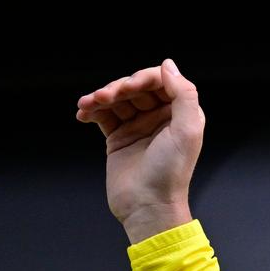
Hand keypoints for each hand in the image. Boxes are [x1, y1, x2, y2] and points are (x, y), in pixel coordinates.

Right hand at [75, 59, 203, 242]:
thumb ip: (184, 95)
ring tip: (88, 104)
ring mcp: (138, 128)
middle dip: (117, 87)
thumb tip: (168, 65)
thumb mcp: (187, 130)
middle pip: (135, 88)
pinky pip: (103, 115)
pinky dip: (91, 110)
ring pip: (117, 99)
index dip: (141, 78)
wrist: (147, 206)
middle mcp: (160, 118)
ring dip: (100, 97)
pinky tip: (83, 113)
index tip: (128, 87)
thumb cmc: (170, 173)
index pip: (159, 81)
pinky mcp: (119, 138)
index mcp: (180, 114)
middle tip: (104, 96)